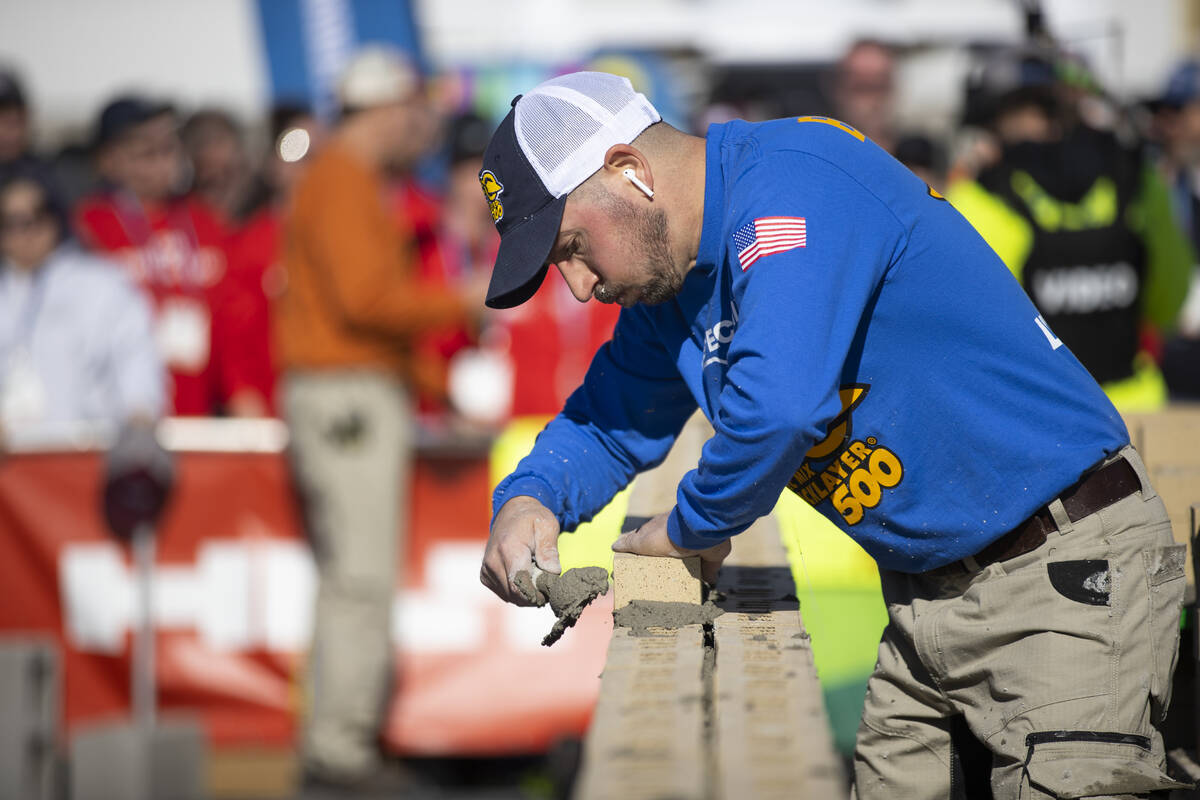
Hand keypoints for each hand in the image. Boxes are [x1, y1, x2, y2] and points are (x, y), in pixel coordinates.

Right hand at [480, 495, 561, 605]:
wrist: (512, 511)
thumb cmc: (533, 519)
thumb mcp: (548, 526)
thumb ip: (549, 550)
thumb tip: (553, 572)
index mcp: (509, 549)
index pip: (519, 585)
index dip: (537, 593)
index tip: (549, 587)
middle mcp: (493, 561)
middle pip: (515, 594)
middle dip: (534, 594)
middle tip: (545, 580)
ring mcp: (486, 569)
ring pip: (510, 596)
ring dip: (526, 593)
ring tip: (535, 574)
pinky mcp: (485, 575)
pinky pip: (504, 593)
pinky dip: (517, 590)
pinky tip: (524, 575)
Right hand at [612, 511, 730, 583]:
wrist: (696, 532)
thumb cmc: (665, 535)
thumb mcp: (641, 540)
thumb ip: (629, 543)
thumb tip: (614, 545)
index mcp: (662, 535)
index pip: (650, 545)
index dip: (646, 556)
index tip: (640, 570)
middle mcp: (678, 542)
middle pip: (670, 559)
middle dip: (666, 570)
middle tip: (660, 587)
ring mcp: (695, 550)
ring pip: (688, 567)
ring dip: (685, 577)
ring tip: (679, 595)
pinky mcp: (709, 560)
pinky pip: (708, 574)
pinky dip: (705, 582)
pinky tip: (700, 594)